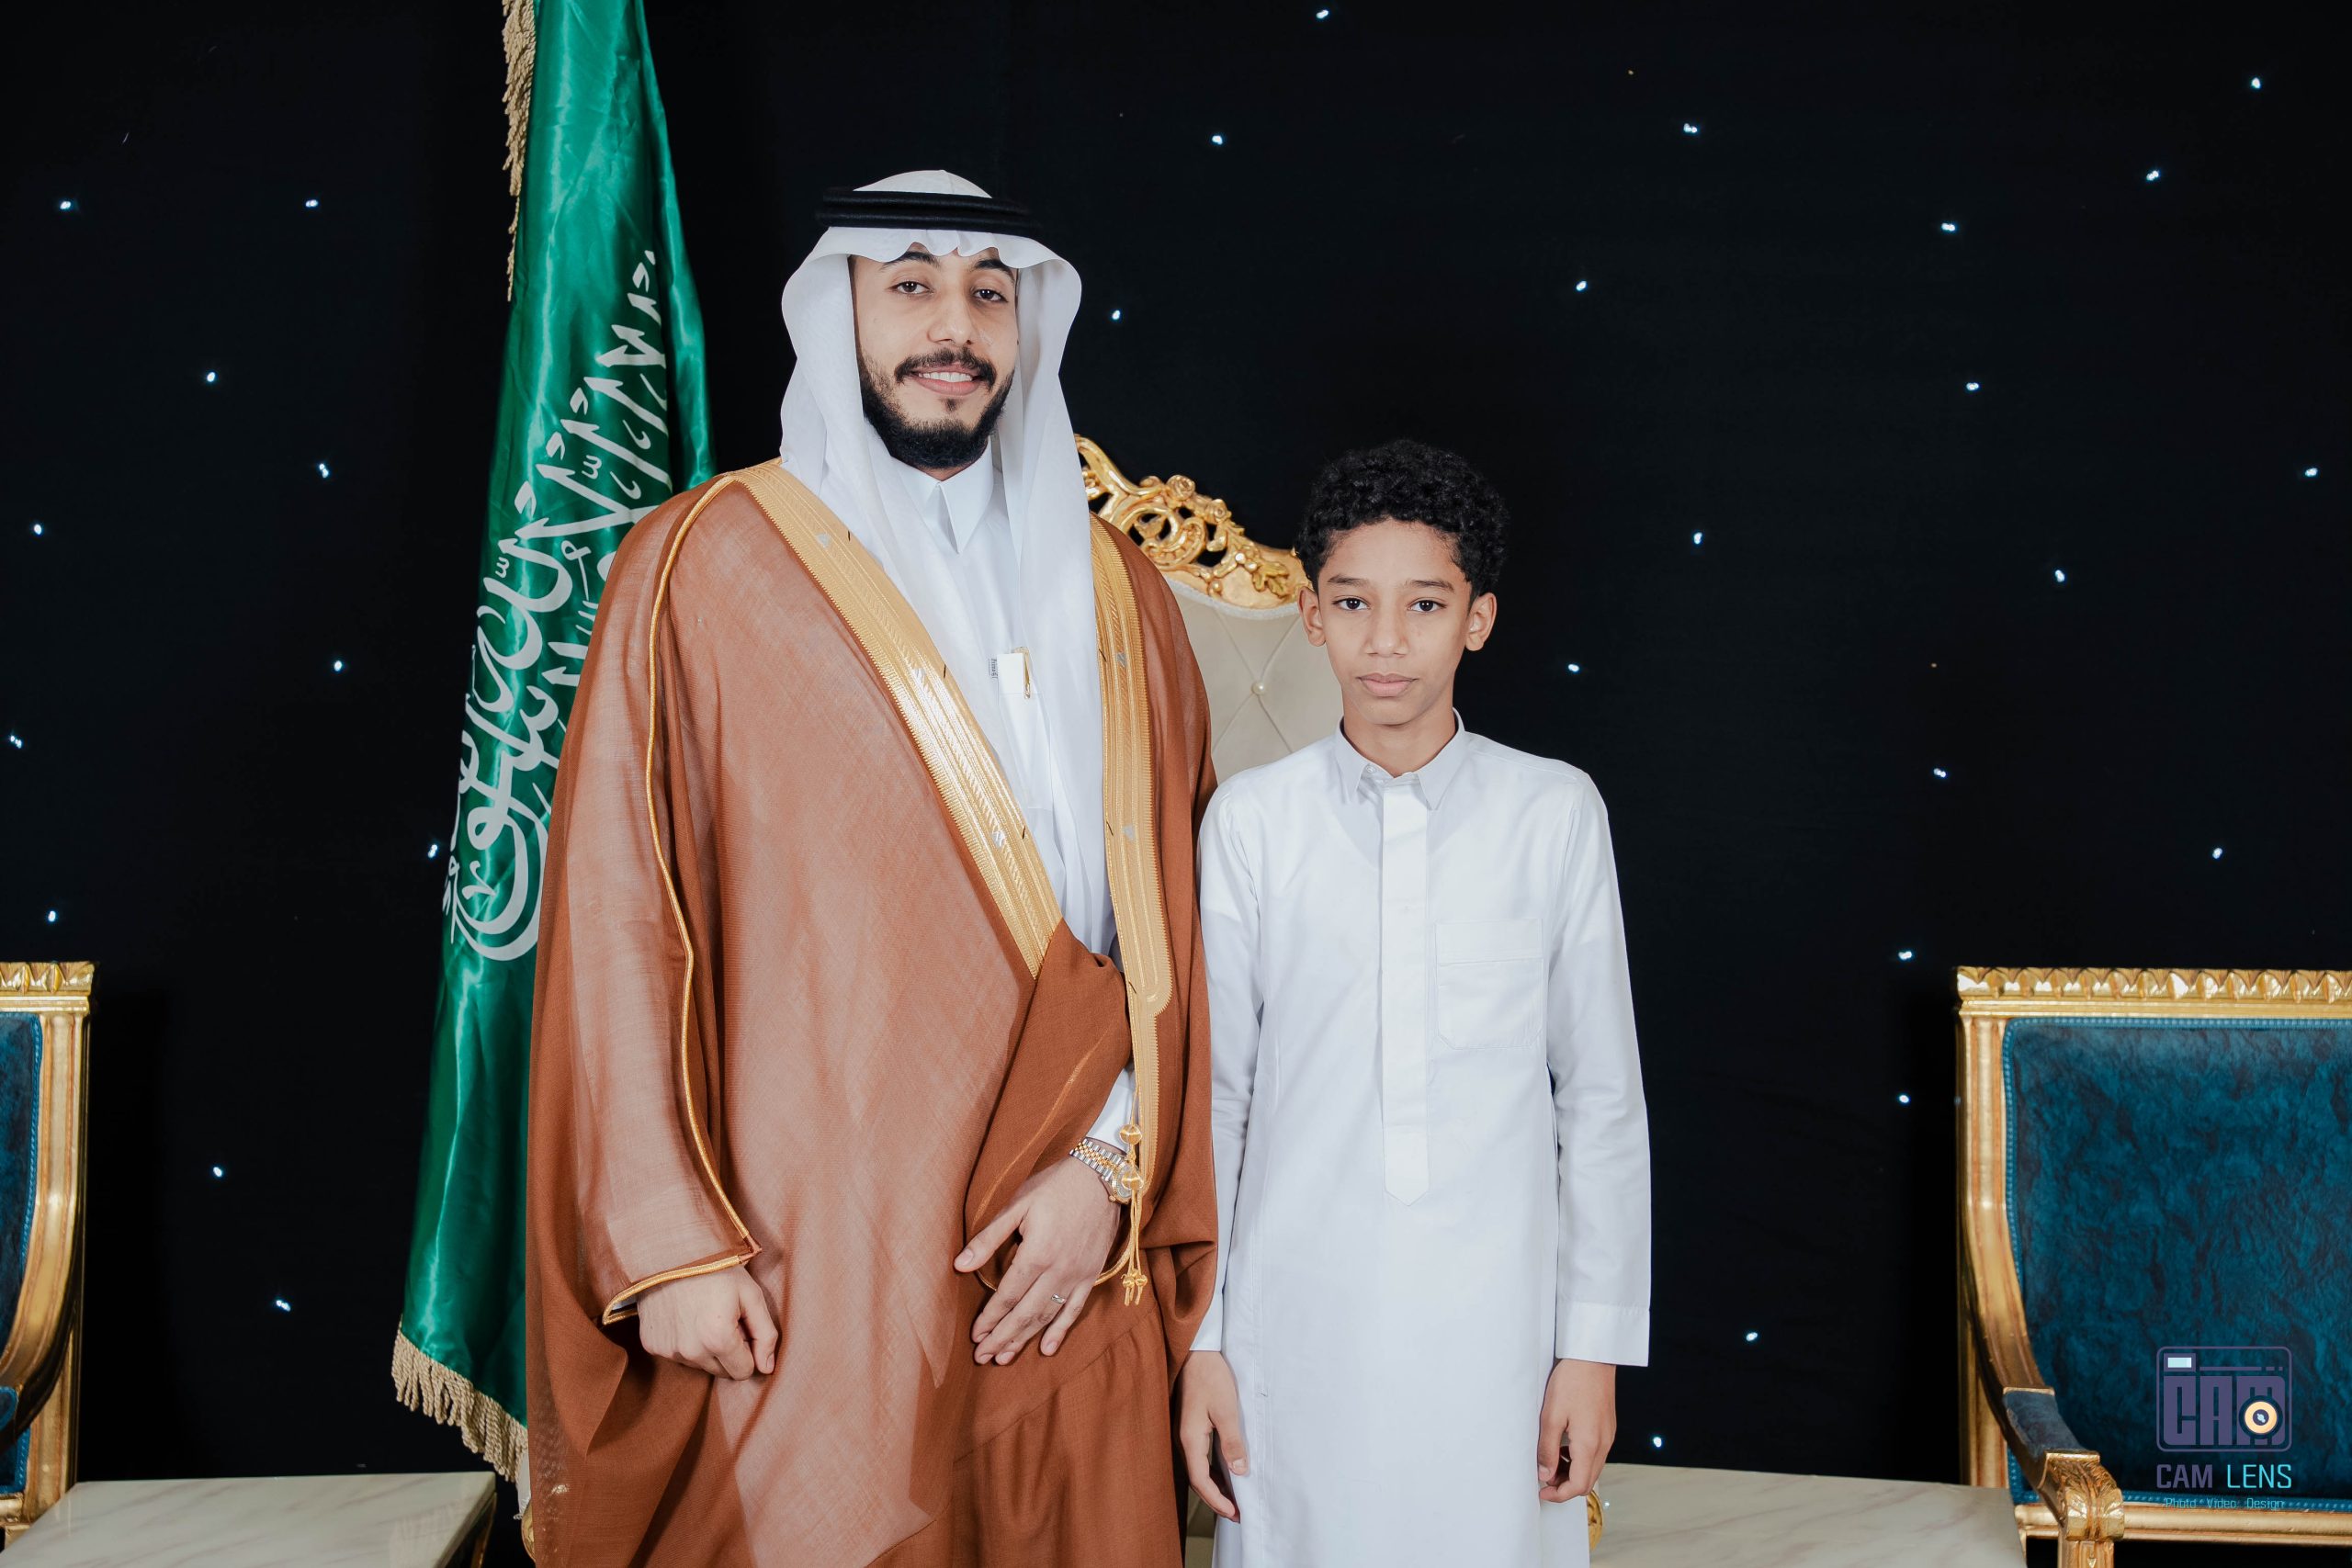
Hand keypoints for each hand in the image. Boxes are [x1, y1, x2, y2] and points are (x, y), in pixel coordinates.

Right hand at [633, 1265, 777, 1379]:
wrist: (670, 1250)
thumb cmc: (716, 1269)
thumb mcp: (751, 1294)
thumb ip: (765, 1334)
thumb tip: (767, 1369)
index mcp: (718, 1338)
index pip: (743, 1372)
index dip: (749, 1350)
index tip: (743, 1327)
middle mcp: (690, 1351)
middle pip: (722, 1372)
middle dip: (729, 1351)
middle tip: (724, 1317)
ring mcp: (668, 1350)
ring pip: (701, 1365)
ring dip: (707, 1347)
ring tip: (704, 1313)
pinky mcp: (652, 1346)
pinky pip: (679, 1356)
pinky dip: (686, 1341)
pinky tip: (685, 1316)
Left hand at [955, 1156, 1121, 1362]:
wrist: (1102, 1177)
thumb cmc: (1055, 1186)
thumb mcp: (1018, 1205)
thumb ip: (989, 1238)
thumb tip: (959, 1265)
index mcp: (1037, 1253)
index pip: (1007, 1295)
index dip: (989, 1318)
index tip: (975, 1336)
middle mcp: (1058, 1270)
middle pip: (1025, 1313)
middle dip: (1002, 1337)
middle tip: (983, 1357)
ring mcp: (1078, 1275)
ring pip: (1047, 1315)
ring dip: (1024, 1339)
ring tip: (1004, 1357)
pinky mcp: (1092, 1274)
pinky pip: (1075, 1309)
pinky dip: (1060, 1331)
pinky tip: (1047, 1348)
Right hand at [1179, 1350, 1249, 1520]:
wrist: (1197, 1352)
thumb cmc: (1210, 1377)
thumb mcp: (1226, 1409)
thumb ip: (1232, 1441)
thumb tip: (1239, 1471)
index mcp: (1190, 1439)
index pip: (1201, 1480)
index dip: (1217, 1500)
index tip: (1234, 1513)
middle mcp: (1183, 1440)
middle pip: (1197, 1479)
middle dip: (1216, 1499)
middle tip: (1236, 1513)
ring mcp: (1185, 1433)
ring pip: (1198, 1469)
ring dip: (1214, 1486)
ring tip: (1232, 1499)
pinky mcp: (1190, 1426)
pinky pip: (1199, 1457)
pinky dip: (1212, 1471)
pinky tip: (1225, 1472)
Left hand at [1537, 1357, 1615, 1501]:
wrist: (1593, 1358)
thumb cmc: (1572, 1382)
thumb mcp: (1551, 1416)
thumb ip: (1548, 1449)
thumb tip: (1544, 1474)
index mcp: (1589, 1445)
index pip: (1578, 1486)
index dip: (1559, 1494)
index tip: (1542, 1491)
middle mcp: (1603, 1444)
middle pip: (1587, 1481)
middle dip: (1565, 1485)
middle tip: (1543, 1476)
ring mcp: (1608, 1436)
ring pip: (1592, 1468)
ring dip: (1573, 1472)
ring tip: (1551, 1460)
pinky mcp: (1608, 1428)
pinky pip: (1596, 1454)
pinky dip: (1580, 1459)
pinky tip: (1565, 1446)